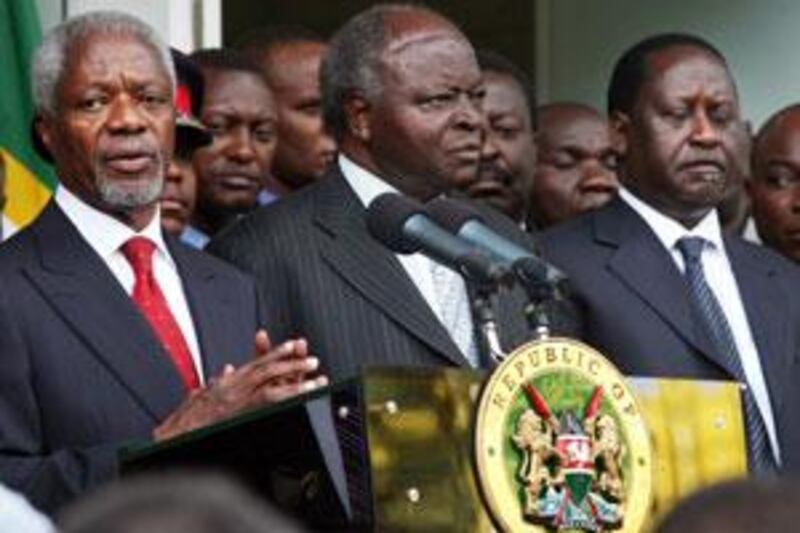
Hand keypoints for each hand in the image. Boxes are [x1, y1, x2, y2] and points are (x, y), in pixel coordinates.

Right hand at [153, 329, 328, 440]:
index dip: (276, 353)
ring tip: (317, 382)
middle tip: (314, 361)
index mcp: (226, 384)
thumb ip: (217, 382)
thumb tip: (228, 370)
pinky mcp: (237, 417)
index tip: (293, 346)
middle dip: (292, 365)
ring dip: (296, 383)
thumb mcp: (199, 395)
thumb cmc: (182, 420)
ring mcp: (235, 403)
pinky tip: (303, 401)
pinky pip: (266, 407)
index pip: (256, 364)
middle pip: (268, 371)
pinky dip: (286, 401)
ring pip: (271, 387)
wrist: (169, 437)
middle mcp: (232, 389)